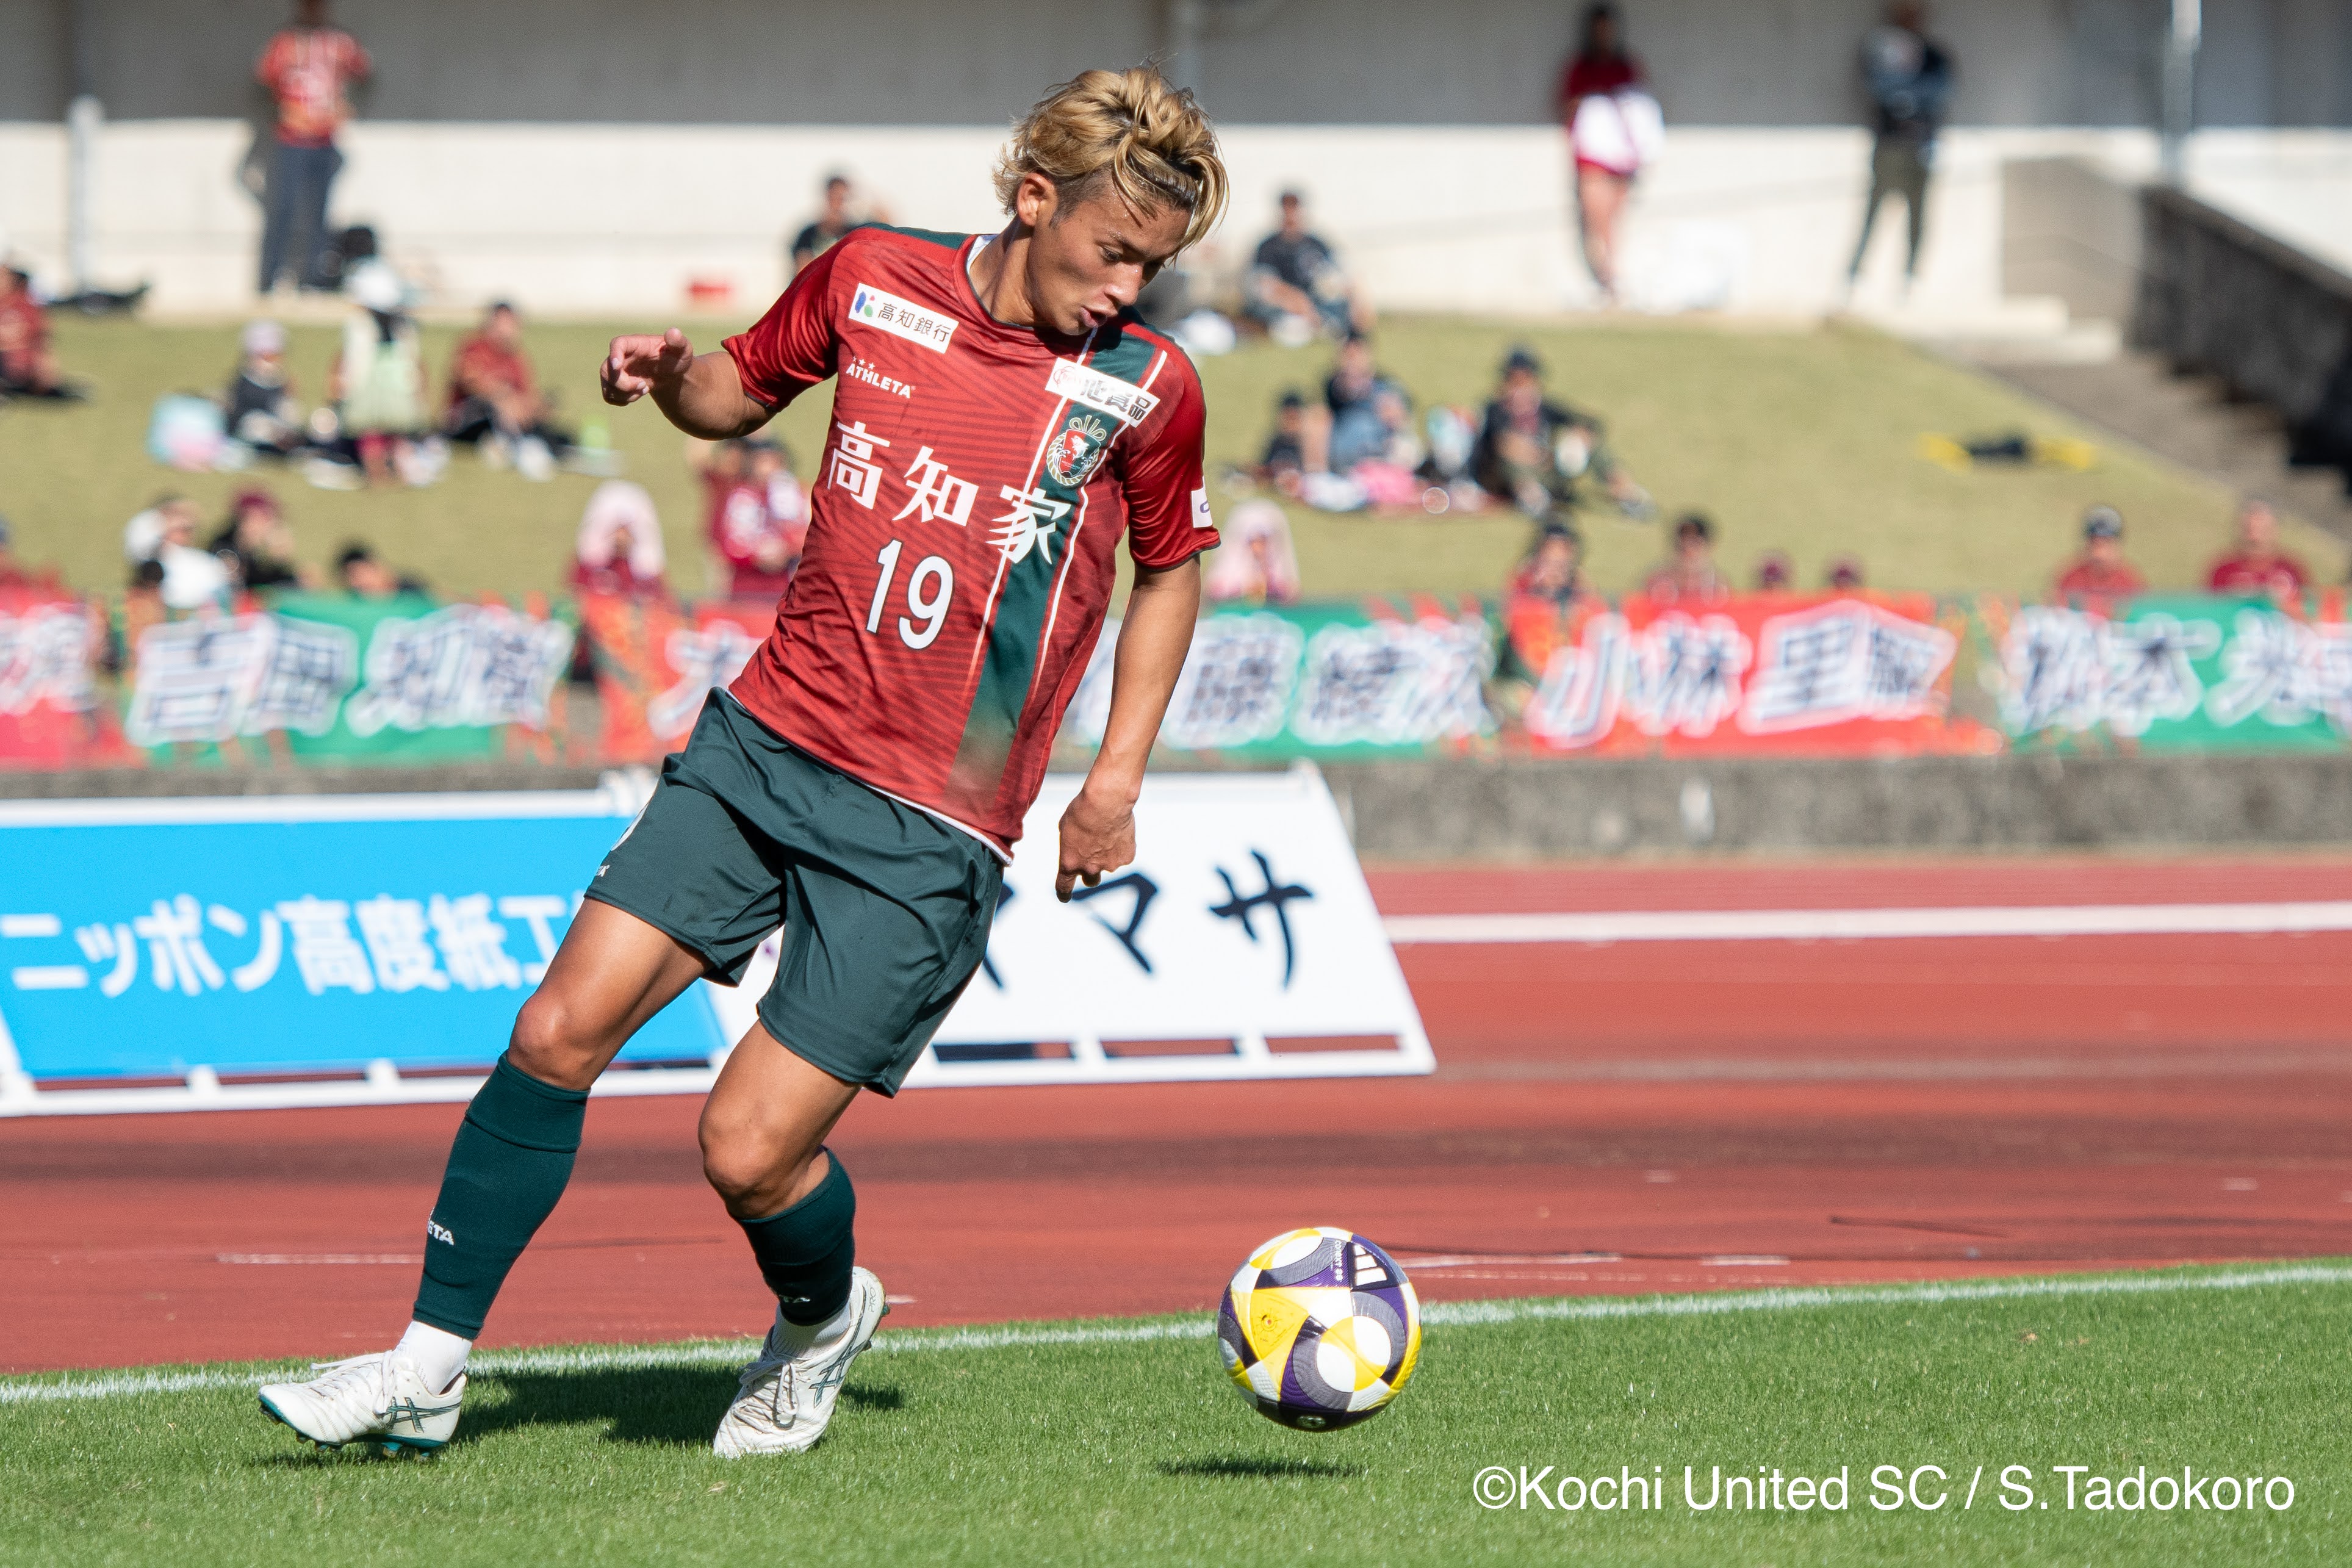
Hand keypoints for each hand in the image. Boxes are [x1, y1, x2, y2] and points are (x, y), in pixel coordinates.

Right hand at [601, 329, 694, 406]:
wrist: (671, 372)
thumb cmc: (676, 357)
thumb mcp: (682, 350)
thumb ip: (678, 342)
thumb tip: (674, 332)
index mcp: (636, 344)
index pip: (618, 343)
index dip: (614, 354)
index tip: (617, 366)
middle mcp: (622, 356)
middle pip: (607, 369)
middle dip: (624, 384)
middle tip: (644, 386)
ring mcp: (617, 370)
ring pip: (607, 385)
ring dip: (625, 394)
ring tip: (645, 389)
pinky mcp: (616, 383)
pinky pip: (608, 395)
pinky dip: (621, 400)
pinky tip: (637, 395)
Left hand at [1054, 780, 1136, 901]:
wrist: (1107, 802)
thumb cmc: (1082, 810)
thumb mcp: (1065, 828)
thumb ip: (1070, 845)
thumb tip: (1077, 849)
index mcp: (1070, 863)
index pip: (1064, 887)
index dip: (1064, 893)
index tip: (1065, 897)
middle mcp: (1089, 869)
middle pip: (1091, 881)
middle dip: (1091, 872)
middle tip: (1094, 855)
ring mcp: (1110, 865)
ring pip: (1109, 865)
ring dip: (1108, 854)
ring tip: (1107, 831)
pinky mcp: (1126, 858)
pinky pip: (1123, 855)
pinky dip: (1121, 846)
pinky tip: (1119, 830)